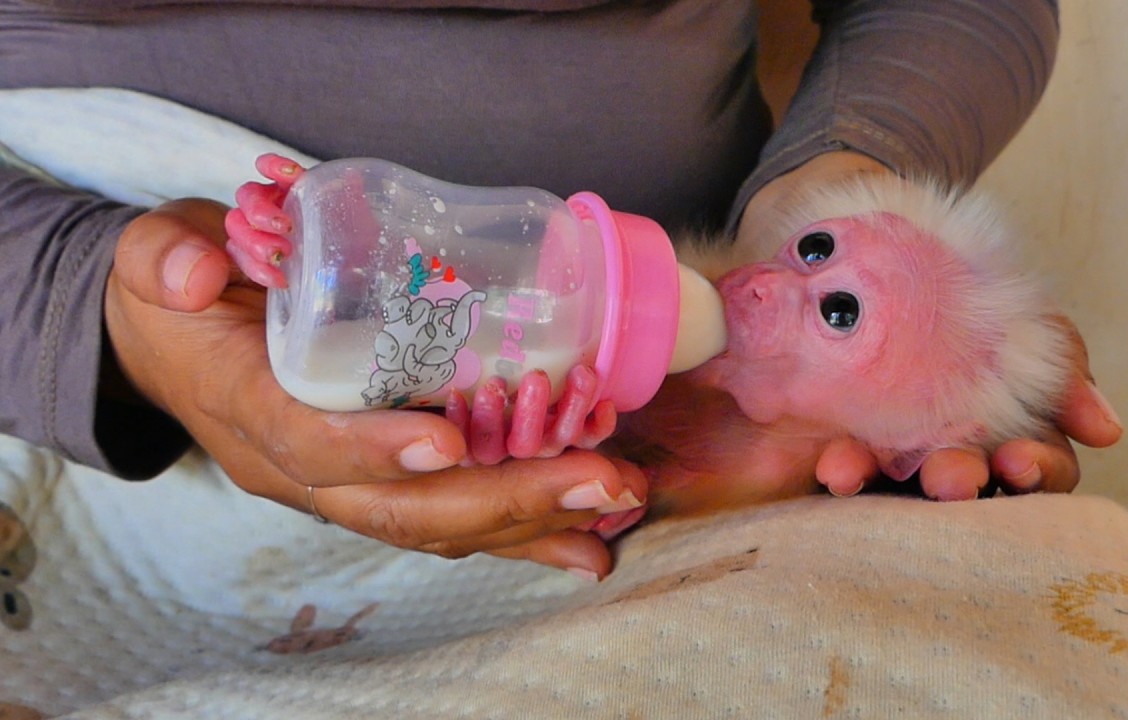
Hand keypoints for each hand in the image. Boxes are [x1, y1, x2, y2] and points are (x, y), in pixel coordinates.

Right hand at [105, 198, 645, 578]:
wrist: (175, 341)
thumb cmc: (176, 295)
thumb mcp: (152, 260)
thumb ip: (165, 258)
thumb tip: (194, 271)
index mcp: (247, 412)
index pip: (311, 443)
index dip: (374, 448)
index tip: (447, 443)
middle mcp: (300, 467)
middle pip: (401, 508)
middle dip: (502, 502)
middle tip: (598, 482)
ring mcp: (345, 480)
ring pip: (439, 522)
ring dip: (532, 520)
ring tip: (614, 506)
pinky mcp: (382, 475)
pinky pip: (454, 514)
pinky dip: (522, 530)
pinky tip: (588, 539)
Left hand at [743, 152, 1123, 500]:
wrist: (844, 220)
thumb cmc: (944, 268)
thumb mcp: (1012, 301)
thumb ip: (1059, 360)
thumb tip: (1106, 430)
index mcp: (1000, 421)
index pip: (1032, 467)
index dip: (1035, 473)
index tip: (1019, 460)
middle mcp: (943, 444)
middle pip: (963, 485)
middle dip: (958, 482)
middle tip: (949, 478)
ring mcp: (882, 444)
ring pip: (891, 488)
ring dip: (881, 489)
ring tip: (859, 472)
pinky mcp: (823, 437)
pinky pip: (835, 466)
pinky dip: (837, 469)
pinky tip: (831, 463)